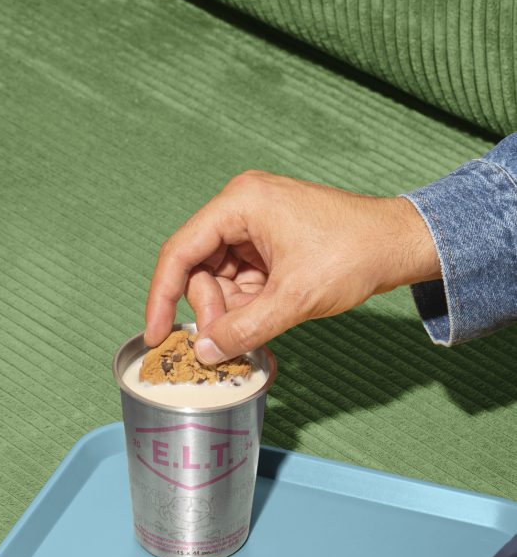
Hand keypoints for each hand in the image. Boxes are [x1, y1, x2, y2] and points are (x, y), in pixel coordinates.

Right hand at [144, 171, 440, 362]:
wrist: (400, 245)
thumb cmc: (354, 254)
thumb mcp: (294, 298)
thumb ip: (244, 328)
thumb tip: (205, 353)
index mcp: (240, 203)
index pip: (180, 251)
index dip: (162, 296)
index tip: (156, 335)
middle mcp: (242, 209)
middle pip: (199, 269)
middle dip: (210, 311)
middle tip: (226, 344)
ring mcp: (256, 228)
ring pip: (220, 280)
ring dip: (231, 313)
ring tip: (254, 334)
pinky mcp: (270, 246)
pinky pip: (242, 283)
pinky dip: (247, 309)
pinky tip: (261, 327)